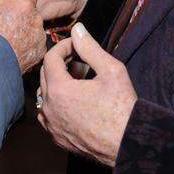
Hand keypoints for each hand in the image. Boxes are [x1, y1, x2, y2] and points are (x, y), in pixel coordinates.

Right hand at [0, 0, 45, 72]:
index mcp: (24, 3)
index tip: (8, 4)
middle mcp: (36, 19)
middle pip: (31, 10)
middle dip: (21, 13)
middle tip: (4, 22)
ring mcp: (39, 37)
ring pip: (33, 27)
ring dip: (24, 29)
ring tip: (6, 38)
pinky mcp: (39, 53)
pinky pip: (34, 44)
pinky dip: (26, 45)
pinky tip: (12, 49)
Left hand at [38, 23, 136, 166]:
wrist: (128, 144)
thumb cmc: (122, 108)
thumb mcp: (111, 71)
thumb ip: (90, 48)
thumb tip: (77, 29)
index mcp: (59, 90)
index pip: (51, 58)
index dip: (64, 47)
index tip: (77, 45)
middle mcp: (49, 108)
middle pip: (45, 75)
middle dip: (62, 64)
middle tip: (82, 62)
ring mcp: (51, 126)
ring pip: (45, 95)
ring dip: (58, 84)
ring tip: (81, 82)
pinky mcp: (57, 138)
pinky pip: (48, 114)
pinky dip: (57, 103)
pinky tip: (76, 102)